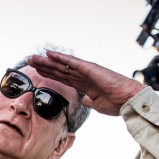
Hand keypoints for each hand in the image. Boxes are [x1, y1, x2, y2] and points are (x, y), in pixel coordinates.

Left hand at [27, 50, 145, 116]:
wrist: (127, 101)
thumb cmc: (115, 103)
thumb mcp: (96, 105)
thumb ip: (88, 101)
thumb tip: (84, 100)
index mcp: (84, 84)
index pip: (62, 78)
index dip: (50, 74)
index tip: (38, 72)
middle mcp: (83, 76)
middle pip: (59, 70)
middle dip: (44, 66)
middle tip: (30, 60)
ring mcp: (86, 71)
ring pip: (62, 65)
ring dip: (47, 61)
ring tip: (34, 57)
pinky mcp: (90, 69)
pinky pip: (71, 62)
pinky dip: (60, 58)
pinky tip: (49, 54)